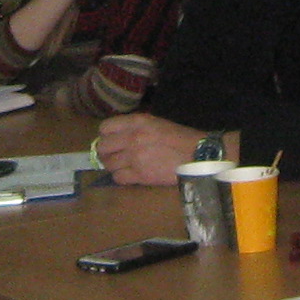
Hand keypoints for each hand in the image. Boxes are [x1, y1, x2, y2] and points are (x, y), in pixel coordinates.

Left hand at [93, 112, 211, 185]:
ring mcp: (135, 157)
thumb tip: (118, 136)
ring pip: (108, 164)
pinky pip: (118, 178)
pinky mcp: (141, 175)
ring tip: (123, 166)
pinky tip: (130, 175)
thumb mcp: (157, 123)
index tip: (112, 141)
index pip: (105, 128)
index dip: (106, 136)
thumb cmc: (180, 138)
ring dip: (113, 166)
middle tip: (114, 156)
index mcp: (138, 122)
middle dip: (106, 152)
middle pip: (102, 147)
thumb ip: (136, 127)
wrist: (197, 155)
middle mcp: (133, 138)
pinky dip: (121, 177)